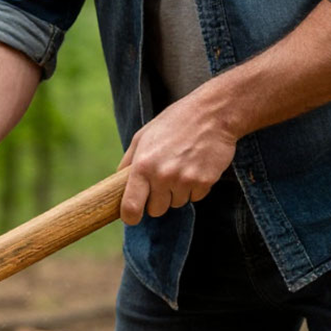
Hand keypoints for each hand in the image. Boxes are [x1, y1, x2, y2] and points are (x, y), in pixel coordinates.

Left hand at [119, 86, 239, 224]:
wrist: (213, 114)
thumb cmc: (174, 123)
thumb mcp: (143, 136)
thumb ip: (129, 162)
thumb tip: (117, 183)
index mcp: (142, 166)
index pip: (131, 207)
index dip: (130, 217)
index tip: (132, 217)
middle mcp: (162, 176)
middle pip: (156, 210)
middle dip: (158, 200)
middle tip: (163, 181)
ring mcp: (185, 180)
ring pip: (177, 204)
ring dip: (178, 192)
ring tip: (182, 167)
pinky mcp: (205, 182)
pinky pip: (196, 197)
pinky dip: (196, 187)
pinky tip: (196, 167)